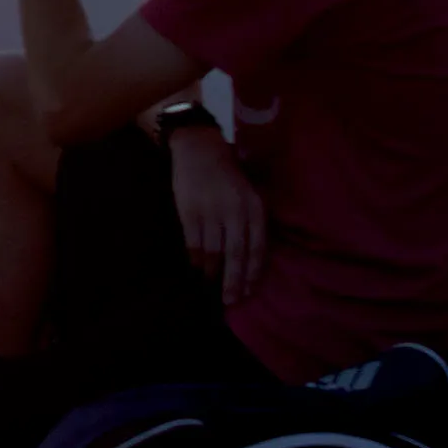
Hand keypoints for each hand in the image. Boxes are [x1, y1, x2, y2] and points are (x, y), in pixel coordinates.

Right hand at [168, 127, 266, 302]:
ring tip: (211, 283)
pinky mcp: (189, 212)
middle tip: (231, 300)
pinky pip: (194, 244)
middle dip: (234, 281)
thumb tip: (253, 258)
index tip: (249, 290)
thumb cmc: (229, 173)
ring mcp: (211, 212)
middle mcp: (235, 211)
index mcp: (254, 207)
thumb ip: (254, 220)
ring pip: (213, 253)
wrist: (199, 147)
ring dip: (213, 272)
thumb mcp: (251, 192)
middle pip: (236, 255)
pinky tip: (198, 266)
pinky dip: (196, 259)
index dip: (253, 272)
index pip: (257, 247)